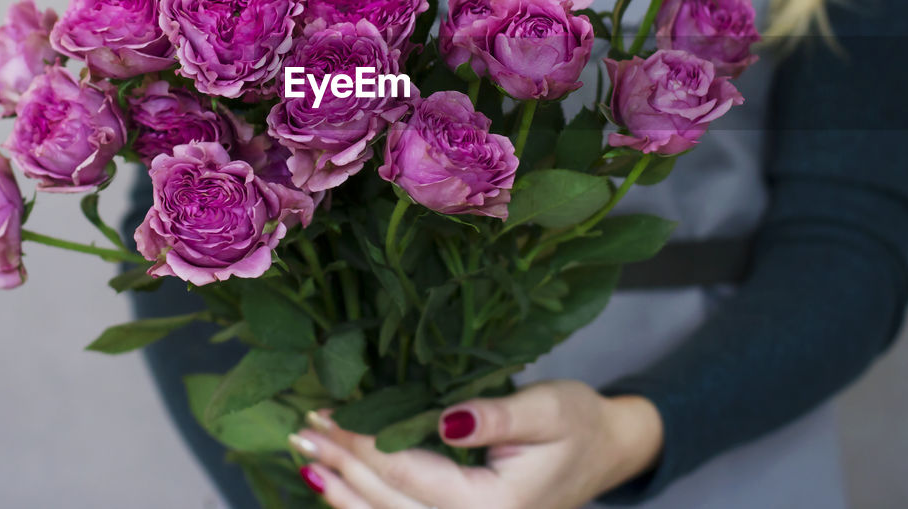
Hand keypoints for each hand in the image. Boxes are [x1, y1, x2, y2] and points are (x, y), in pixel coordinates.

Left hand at [288, 380, 662, 508]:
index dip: (363, 446)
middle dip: (342, 467)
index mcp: (492, 506)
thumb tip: (447, 421)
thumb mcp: (548, 408)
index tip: (327, 416)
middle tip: (302, 432)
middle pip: (389, 504)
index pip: (408, 476)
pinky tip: (339, 487)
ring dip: (343, 493)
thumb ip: (497, 417)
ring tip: (307, 460)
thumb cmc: (579, 422)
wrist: (605, 452)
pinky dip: (366, 507)